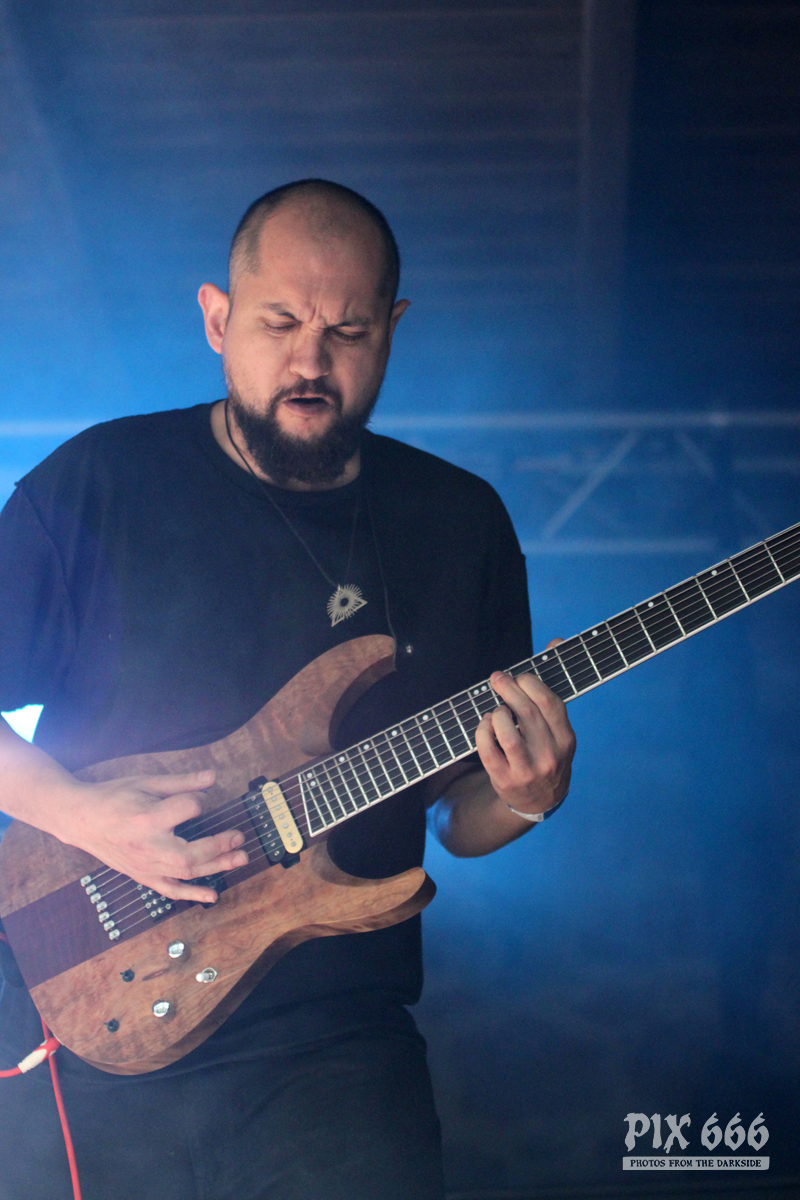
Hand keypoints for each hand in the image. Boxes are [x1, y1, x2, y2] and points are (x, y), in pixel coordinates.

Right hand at [61, 769, 247, 903]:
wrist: (81, 819)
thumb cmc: (114, 797)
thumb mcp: (146, 782)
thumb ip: (182, 782)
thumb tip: (213, 777)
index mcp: (148, 818)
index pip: (188, 809)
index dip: (199, 801)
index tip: (199, 799)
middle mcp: (148, 846)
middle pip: (191, 853)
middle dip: (219, 846)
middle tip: (240, 837)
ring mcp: (145, 866)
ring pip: (186, 873)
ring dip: (216, 867)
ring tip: (241, 858)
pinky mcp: (142, 876)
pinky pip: (170, 890)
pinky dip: (192, 895)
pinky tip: (213, 895)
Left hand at [474, 641, 575, 819]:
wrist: (539, 800)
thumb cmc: (546, 752)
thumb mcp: (557, 728)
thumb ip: (551, 688)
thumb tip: (556, 641)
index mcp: (565, 739)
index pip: (549, 703)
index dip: (531, 683)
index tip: (519, 676)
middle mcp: (550, 755)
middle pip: (527, 712)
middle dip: (508, 689)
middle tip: (497, 678)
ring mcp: (527, 770)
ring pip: (507, 732)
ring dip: (497, 713)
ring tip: (496, 710)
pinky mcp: (505, 779)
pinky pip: (488, 749)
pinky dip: (483, 731)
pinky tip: (485, 725)